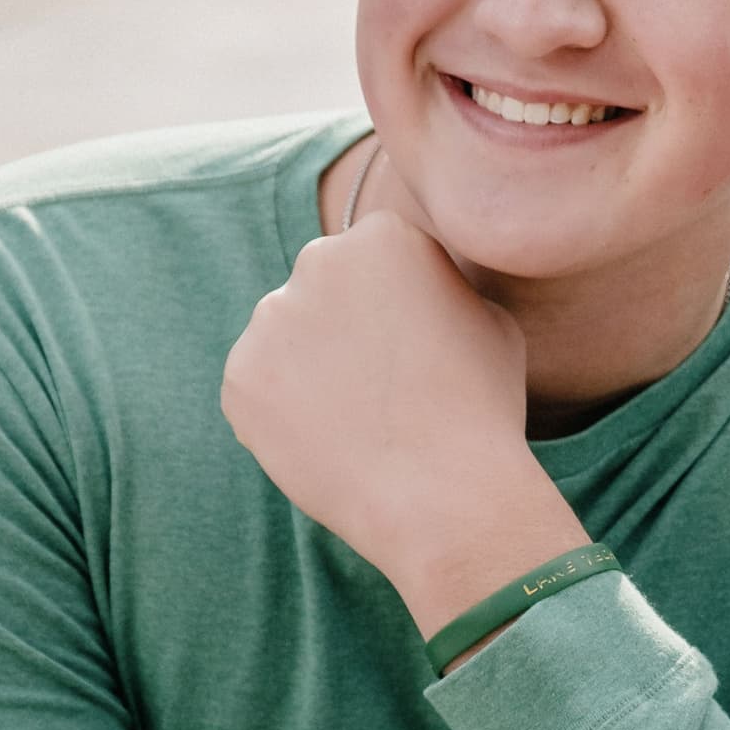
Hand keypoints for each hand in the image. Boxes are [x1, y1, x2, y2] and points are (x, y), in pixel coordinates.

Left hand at [221, 211, 582, 622]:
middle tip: (380, 388)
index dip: (395, 307)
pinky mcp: (239, 377)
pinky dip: (284, 414)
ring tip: (358, 422)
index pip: (373, 258)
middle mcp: (318, 260)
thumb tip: (417, 289)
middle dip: (344, 328)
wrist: (440, 493)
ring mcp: (270, 319)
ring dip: (310, 369)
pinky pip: (259, 389)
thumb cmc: (480, 409)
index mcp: (384, 236)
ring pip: (287, 338)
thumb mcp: (490, 320)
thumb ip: (440, 287)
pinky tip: (328, 443)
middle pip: (324, 289)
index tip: (413, 349)